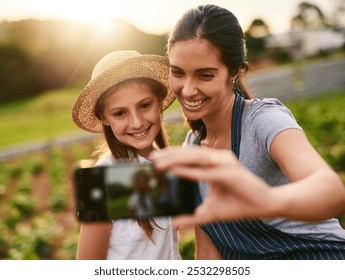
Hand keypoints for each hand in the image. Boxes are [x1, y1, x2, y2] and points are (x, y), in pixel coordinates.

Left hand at [150, 146, 273, 226]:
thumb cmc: (238, 205)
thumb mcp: (210, 212)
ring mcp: (225, 164)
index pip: (189, 156)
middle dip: (168, 155)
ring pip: (195, 158)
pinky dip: (189, 171)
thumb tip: (173, 223)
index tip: (153, 159)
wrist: (264, 206)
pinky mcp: (230, 173)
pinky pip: (206, 171)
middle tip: (151, 158)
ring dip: (175, 160)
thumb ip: (191, 217)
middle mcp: (219, 159)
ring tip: (158, 164)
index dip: (171, 156)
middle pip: (189, 153)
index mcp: (214, 164)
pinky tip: (175, 171)